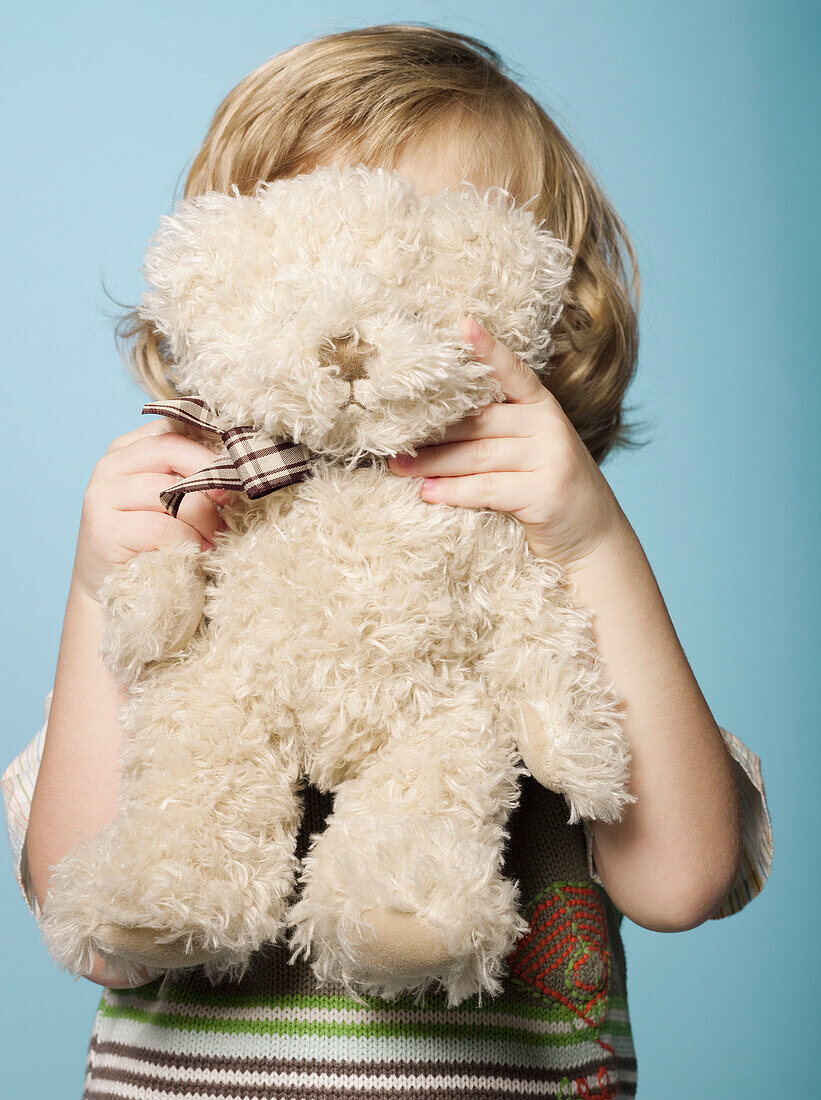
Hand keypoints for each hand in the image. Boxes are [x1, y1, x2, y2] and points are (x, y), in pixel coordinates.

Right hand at [73, 418, 232, 601]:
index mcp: (130, 447)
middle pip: (170, 448)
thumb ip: (194, 472)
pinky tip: (198, 552)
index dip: (211, 442)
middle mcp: (111, 463)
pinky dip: (189, 541)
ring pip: (168, 490)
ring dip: (203, 517)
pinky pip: (161, 527)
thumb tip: (243, 459)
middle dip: (210, 474)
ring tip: (215, 536)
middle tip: (232, 500)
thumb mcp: (175, 497)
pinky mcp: (103, 529)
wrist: (116, 585)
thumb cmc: (156, 538)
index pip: (175, 426)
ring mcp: (102, 495)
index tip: (239, 464)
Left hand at [387, 317, 626, 570]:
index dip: (488, 350)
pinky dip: (453, 491)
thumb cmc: (547, 493)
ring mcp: (551, 459)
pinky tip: (428, 493)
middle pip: (478, 420)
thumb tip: (430, 429)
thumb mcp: (530, 453)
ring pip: (478, 454)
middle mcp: (549, 426)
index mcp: (543, 408)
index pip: (513, 372)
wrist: (594, 542)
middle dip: (431, 430)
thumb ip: (497, 434)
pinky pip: (488, 488)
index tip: (462, 326)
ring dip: (432, 461)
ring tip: (398, 465)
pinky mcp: (546, 494)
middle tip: (390, 436)